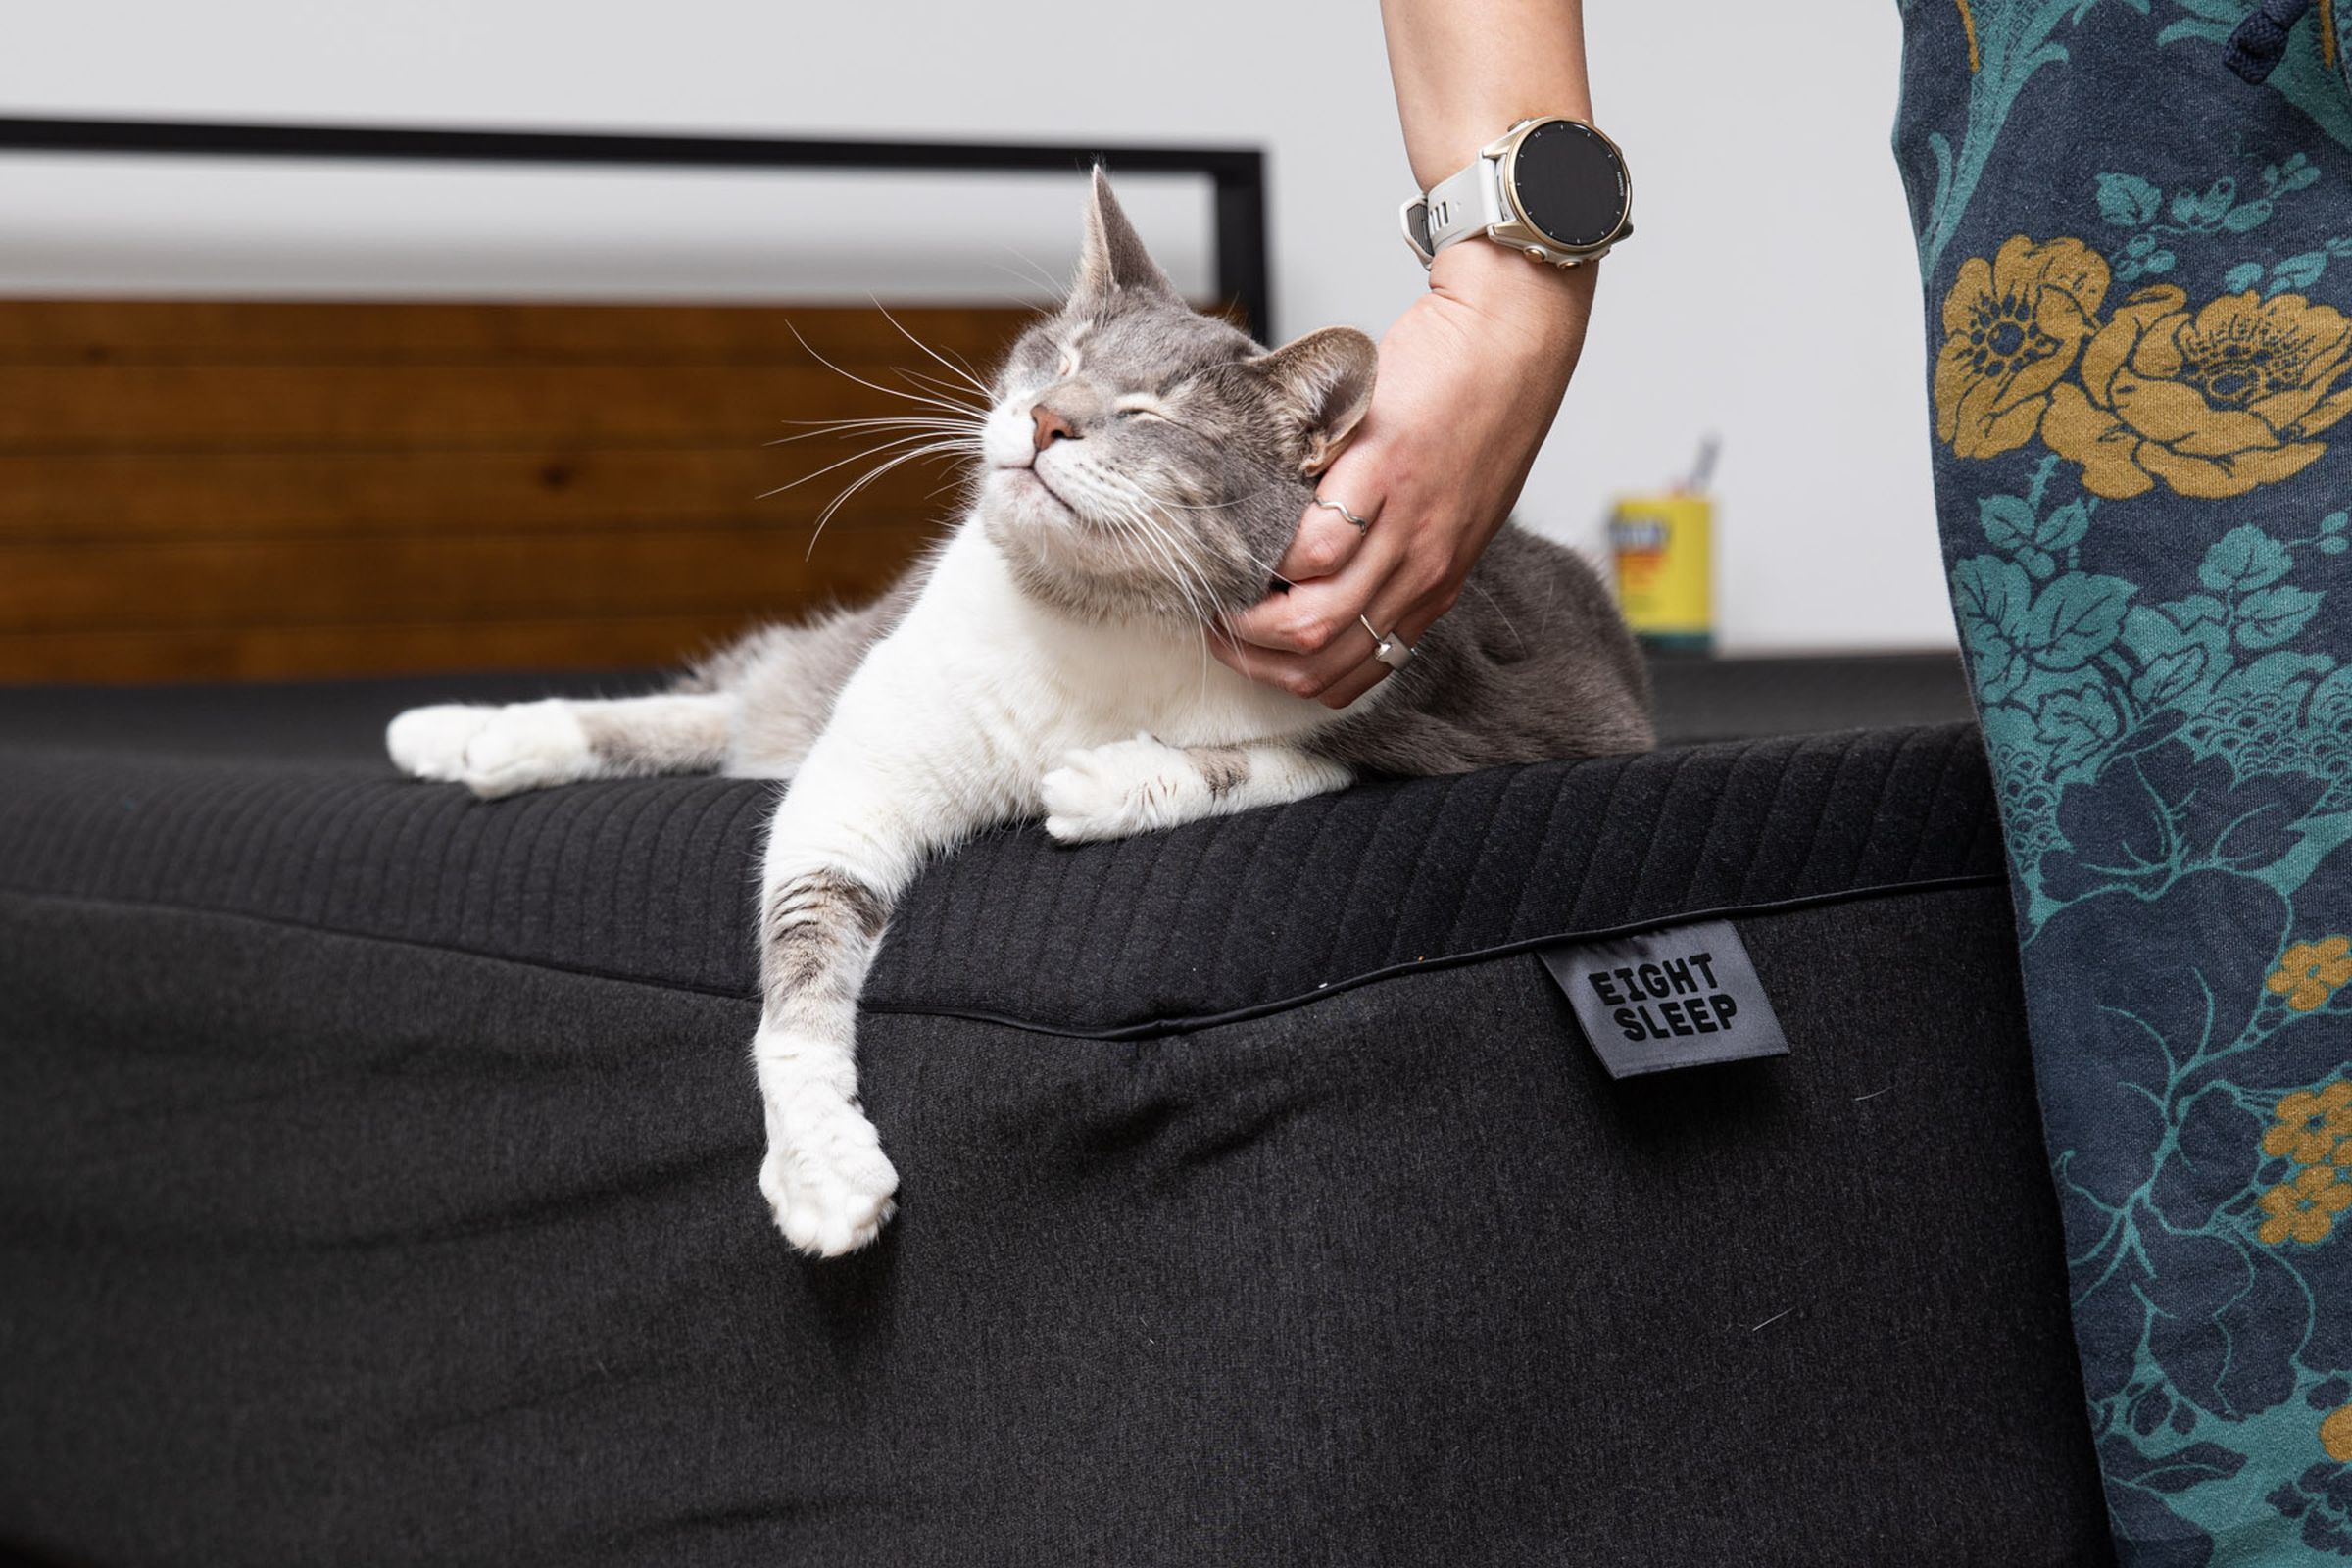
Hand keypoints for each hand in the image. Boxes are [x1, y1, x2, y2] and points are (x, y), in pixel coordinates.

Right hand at [1212, 240, 1595, 705]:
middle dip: (1253, 657)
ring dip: (1251, 617)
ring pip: (1314, 621)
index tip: (1248, 648)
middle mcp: (1422, 570)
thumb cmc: (1476, 411)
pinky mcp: (1385, 474)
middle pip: (1321, 661)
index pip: (1351, 675)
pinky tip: (1258, 526)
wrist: (1508, 337)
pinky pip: (1319, 548)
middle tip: (1217, 622)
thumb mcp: (1447, 508)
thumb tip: (1324, 569)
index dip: (1286, 674)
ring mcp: (1406, 528)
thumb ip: (1396, 550)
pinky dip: (1277, 551)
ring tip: (1220, 585)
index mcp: (1433, 585)